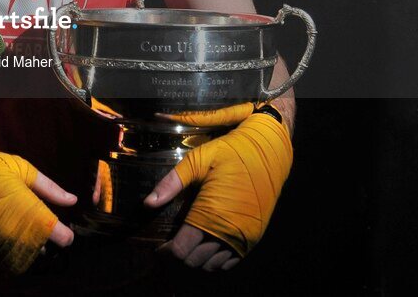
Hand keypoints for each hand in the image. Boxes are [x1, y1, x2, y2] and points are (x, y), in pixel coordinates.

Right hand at [0, 120, 74, 273]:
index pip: (60, 236)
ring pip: (25, 261)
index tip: (63, 228)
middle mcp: (18, 235)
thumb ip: (48, 187)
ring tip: (29, 236)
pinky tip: (12, 240)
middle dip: (47, 244)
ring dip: (31, 252)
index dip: (64, 234)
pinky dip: (13, 256)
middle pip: (44, 253)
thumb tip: (72, 200)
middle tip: (46, 230)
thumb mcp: (20, 169)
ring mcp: (0, 245)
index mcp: (31, 214)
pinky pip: (6, 262)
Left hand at [144, 106, 292, 268]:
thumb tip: (147, 203)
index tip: (156, 246)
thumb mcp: (197, 160)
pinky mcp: (253, 237)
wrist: (270, 151)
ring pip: (212, 265)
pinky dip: (214, 259)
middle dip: (178, 255)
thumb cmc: (231, 152)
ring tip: (185, 243)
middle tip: (168, 243)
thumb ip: (171, 183)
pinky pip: (230, 262)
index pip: (182, 249)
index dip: (165, 252)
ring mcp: (243, 238)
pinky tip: (205, 245)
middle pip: (194, 262)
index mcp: (211, 215)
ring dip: (196, 259)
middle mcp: (229, 233)